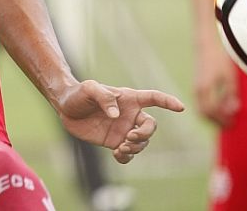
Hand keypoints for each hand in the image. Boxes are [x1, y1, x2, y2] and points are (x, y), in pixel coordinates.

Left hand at [55, 79, 184, 163]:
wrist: (65, 108)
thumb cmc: (79, 93)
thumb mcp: (90, 89)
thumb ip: (104, 98)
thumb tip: (117, 115)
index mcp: (129, 99)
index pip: (154, 98)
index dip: (168, 102)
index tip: (181, 108)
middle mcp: (130, 115)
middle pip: (151, 126)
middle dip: (145, 134)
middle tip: (129, 137)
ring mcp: (123, 129)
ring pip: (142, 142)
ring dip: (136, 148)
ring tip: (121, 148)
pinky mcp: (114, 142)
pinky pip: (128, 154)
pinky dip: (127, 158)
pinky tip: (117, 155)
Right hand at [194, 41, 238, 126]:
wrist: (206, 46)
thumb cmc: (219, 59)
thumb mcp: (229, 76)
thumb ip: (230, 94)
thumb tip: (233, 110)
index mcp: (205, 89)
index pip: (212, 111)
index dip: (222, 119)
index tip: (233, 123)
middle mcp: (198, 91)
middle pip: (204, 114)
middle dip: (216, 121)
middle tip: (230, 124)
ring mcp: (196, 89)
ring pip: (201, 110)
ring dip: (212, 117)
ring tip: (226, 119)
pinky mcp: (196, 87)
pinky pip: (200, 104)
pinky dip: (209, 110)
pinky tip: (220, 109)